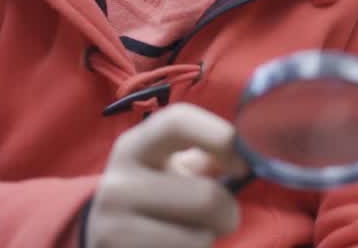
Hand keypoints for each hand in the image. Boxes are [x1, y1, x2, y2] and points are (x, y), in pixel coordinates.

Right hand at [85, 104, 248, 247]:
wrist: (108, 236)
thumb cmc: (157, 194)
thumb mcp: (173, 167)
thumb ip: (209, 154)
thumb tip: (249, 153)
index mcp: (134, 146)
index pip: (178, 122)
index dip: (220, 138)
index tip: (242, 166)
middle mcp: (118, 183)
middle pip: (204, 198)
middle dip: (228, 211)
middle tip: (225, 216)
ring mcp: (113, 226)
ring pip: (198, 238)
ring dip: (208, 238)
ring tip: (193, 232)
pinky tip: (175, 246)